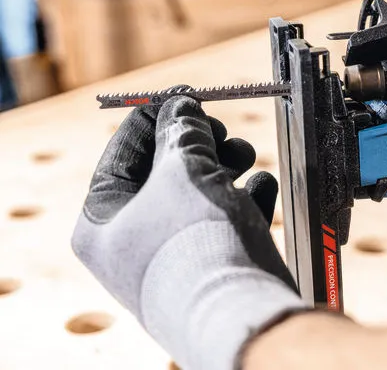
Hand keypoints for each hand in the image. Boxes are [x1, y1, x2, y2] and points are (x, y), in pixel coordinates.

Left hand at [71, 94, 308, 369]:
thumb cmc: (197, 243)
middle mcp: (133, 241)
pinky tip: (261, 187)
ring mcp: (174, 256)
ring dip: (226, 167)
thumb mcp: (183, 170)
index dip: (156, 116)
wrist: (239, 312)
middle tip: (220, 129)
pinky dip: (244, 198)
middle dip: (199, 144)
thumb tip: (180, 108)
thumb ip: (181, 131)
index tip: (185, 95)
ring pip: (199, 193)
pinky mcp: (213, 266)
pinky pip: (224, 220)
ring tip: (246, 156)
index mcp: (103, 220)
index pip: (124, 151)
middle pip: (165, 172)